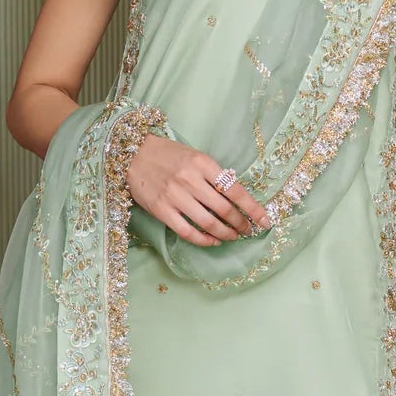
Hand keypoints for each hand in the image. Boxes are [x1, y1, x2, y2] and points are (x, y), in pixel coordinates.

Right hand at [126, 132, 270, 245]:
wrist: (132, 154)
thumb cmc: (167, 154)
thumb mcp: (194, 156)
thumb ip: (213, 175)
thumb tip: (234, 197)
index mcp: (203, 163)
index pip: (235, 190)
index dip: (252, 209)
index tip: (264, 220)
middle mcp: (190, 180)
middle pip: (224, 210)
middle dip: (240, 224)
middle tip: (247, 230)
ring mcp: (175, 196)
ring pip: (208, 223)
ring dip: (225, 234)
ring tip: (232, 236)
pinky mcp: (161, 210)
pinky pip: (187, 231)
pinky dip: (204, 240)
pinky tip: (213, 240)